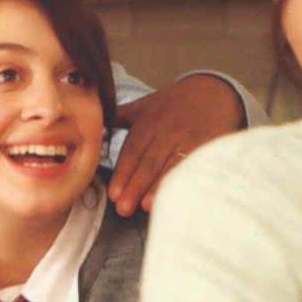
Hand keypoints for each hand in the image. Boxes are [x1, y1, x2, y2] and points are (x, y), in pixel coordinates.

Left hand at [109, 74, 244, 215]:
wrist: (212, 92)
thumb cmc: (171, 104)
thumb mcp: (143, 106)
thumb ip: (117, 119)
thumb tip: (90, 129)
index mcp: (148, 123)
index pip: (133, 151)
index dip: (123, 173)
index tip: (114, 194)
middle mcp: (167, 132)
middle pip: (149, 162)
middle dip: (135, 186)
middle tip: (123, 208)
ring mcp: (189, 140)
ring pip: (171, 167)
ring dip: (159, 187)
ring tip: (146, 206)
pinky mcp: (208, 147)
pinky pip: (195, 166)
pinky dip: (187, 182)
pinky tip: (180, 197)